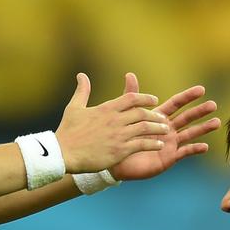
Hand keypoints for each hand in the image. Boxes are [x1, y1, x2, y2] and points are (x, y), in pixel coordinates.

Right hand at [55, 73, 169, 172]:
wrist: (63, 154)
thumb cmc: (68, 131)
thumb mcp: (74, 107)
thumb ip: (82, 91)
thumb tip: (81, 75)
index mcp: (106, 108)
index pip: (131, 98)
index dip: (145, 98)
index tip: (154, 100)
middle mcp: (115, 120)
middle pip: (142, 113)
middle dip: (155, 114)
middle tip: (163, 117)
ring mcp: (119, 136)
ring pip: (145, 128)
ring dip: (157, 128)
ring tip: (166, 130)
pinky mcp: (120, 150)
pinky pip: (142, 145)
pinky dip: (152, 144)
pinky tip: (159, 145)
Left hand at [108, 73, 219, 181]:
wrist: (118, 162)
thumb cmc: (122, 138)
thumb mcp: (128, 115)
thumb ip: (132, 96)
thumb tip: (130, 74)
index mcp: (159, 117)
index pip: (177, 104)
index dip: (188, 96)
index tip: (201, 89)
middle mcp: (168, 129)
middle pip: (187, 118)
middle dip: (200, 111)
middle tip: (213, 104)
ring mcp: (171, 143)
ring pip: (190, 134)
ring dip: (203, 128)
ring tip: (217, 122)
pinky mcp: (170, 157)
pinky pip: (185, 152)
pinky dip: (194, 149)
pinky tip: (205, 146)